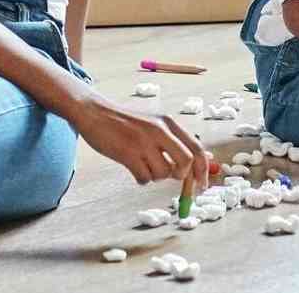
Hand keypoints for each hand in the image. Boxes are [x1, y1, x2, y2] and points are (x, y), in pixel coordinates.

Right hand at [75, 94, 208, 186]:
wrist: (95, 112)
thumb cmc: (126, 121)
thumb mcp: (154, 123)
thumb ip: (175, 139)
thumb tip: (202, 160)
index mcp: (168, 122)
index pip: (196, 148)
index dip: (203, 170)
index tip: (202, 185)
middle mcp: (159, 130)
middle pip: (185, 162)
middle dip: (183, 177)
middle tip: (174, 178)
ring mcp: (143, 141)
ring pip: (163, 173)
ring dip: (156, 176)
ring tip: (145, 165)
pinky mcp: (127, 153)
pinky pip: (144, 178)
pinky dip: (141, 178)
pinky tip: (133, 167)